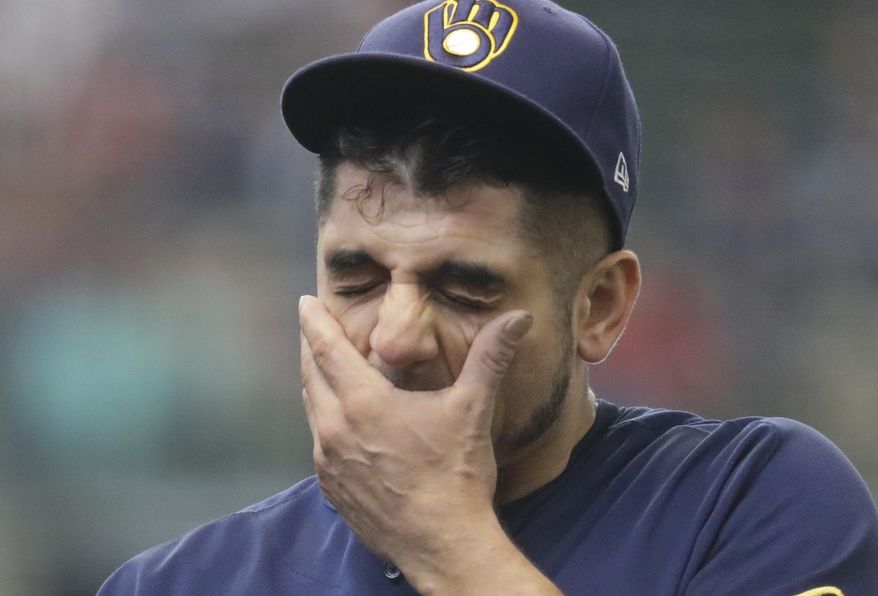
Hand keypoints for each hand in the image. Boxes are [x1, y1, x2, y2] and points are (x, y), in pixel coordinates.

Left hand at [299, 295, 533, 586]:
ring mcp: (329, 463)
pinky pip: (319, 445)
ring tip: (324, 372)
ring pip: (312, 411)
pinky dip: (324, 423)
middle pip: (311, 376)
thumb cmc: (455, 475)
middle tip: (313, 330)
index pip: (327, 350)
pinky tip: (339, 425)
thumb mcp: (473, 409)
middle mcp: (335, 430)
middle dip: (311, 349)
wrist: (443, 545)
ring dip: (316, 385)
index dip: (315, 322)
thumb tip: (518, 318)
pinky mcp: (333, 490)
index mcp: (363, 403)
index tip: (306, 303)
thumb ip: (491, 357)